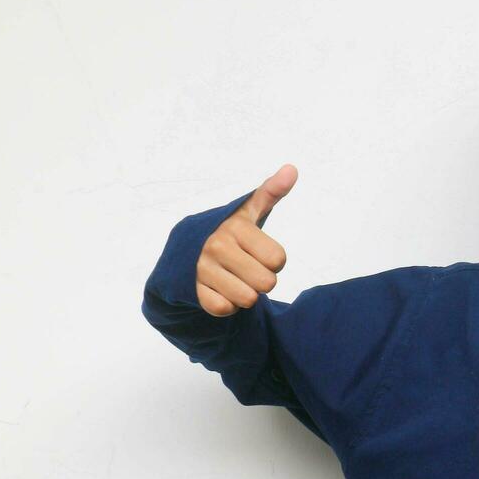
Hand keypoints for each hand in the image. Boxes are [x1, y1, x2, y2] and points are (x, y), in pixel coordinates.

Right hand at [196, 163, 297, 316]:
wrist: (186, 249)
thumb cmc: (229, 231)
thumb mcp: (248, 211)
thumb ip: (271, 192)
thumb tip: (292, 169)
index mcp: (235, 227)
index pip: (278, 259)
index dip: (275, 261)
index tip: (259, 252)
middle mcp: (216, 246)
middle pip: (267, 283)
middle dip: (262, 280)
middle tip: (248, 268)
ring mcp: (202, 269)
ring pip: (248, 300)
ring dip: (246, 294)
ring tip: (234, 278)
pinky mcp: (193, 291)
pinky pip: (226, 310)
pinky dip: (228, 305)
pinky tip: (221, 289)